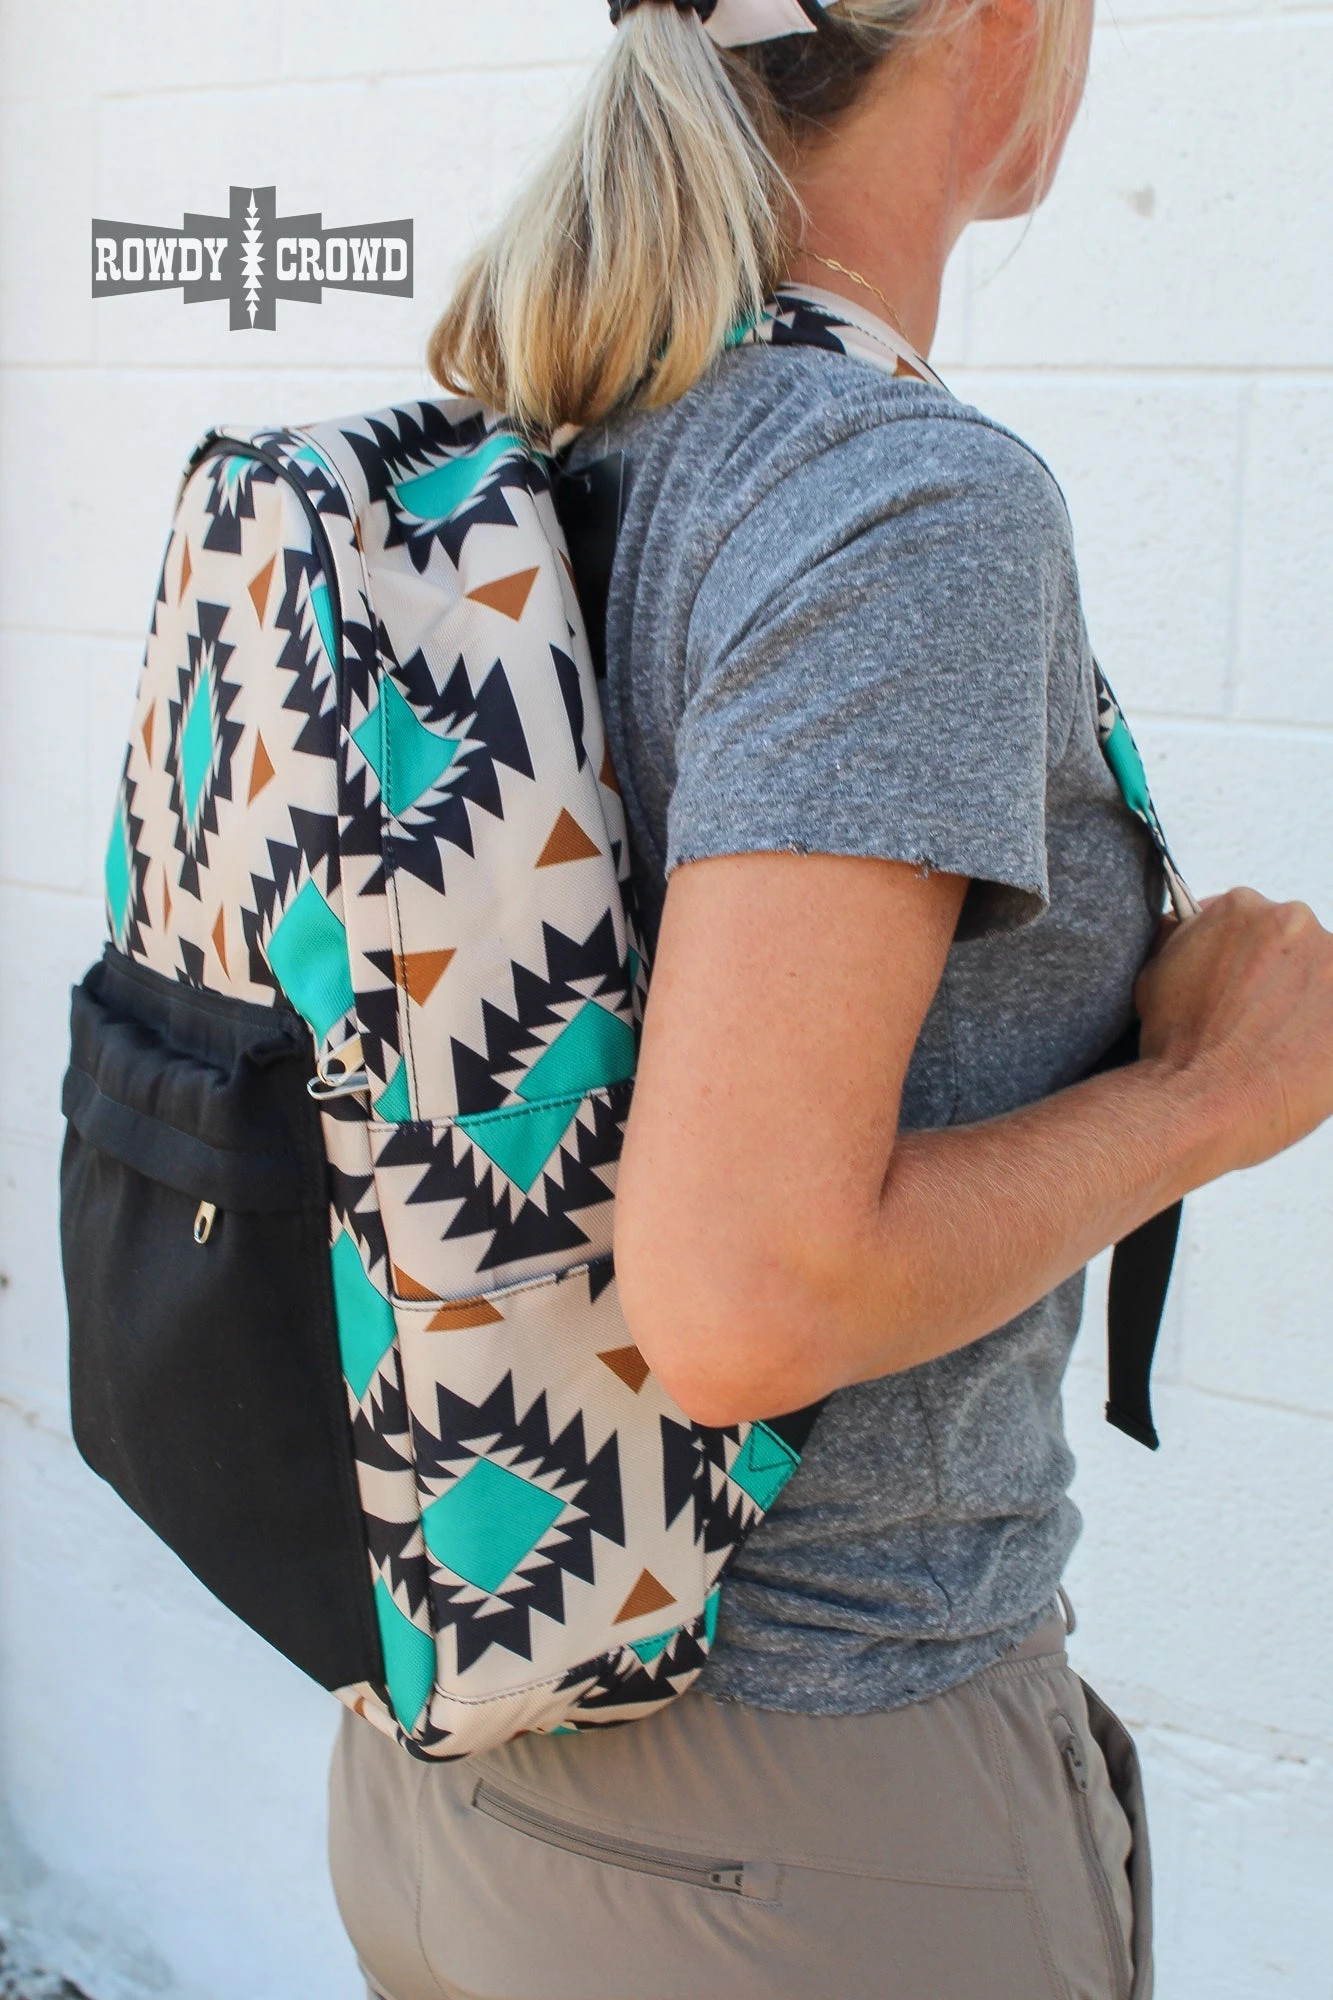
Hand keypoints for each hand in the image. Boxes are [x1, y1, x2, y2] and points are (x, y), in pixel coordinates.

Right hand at [1135, 888, 1332, 1174]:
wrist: (1198, 1101)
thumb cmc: (1175, 1046)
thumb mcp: (1154, 972)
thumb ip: (1182, 941)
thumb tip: (1186, 930)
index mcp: (1242, 907)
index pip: (1252, 922)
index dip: (1242, 960)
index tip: (1237, 987)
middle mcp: (1294, 923)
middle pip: (1293, 947)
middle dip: (1277, 979)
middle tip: (1254, 1020)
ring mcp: (1332, 965)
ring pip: (1323, 982)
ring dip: (1305, 1007)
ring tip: (1277, 1046)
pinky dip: (1322, 1039)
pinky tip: (1300, 1059)